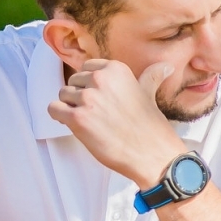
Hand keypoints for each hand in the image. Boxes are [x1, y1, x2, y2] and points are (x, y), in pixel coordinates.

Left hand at [48, 59, 184, 187]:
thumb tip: (166, 66)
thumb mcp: (149, 95)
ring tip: (89, 121)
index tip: (102, 99)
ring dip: (71, 108)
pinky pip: (54, 109)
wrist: (152, 155)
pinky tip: (76, 125)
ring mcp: (87, 98)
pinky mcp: (77, 118)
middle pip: (73, 81)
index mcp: (116, 69)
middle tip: (97, 114)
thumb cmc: (151, 126)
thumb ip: (151, 77)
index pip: (87, 68)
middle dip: (80, 96)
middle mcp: (100, 79)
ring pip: (63, 95)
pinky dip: (60, 117)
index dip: (91, 85)